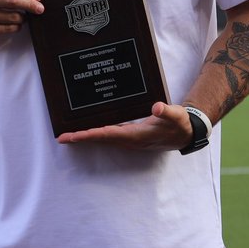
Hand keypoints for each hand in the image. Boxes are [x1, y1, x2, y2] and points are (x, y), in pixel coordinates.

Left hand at [56, 102, 191, 151]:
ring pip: (103, 139)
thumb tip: (156, 106)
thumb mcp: (176, 116)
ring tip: (68, 136)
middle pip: (101, 140)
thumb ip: (167, 111)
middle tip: (61, 138)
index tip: (74, 136)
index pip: (108, 135)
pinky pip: (109, 136)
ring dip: (86, 138)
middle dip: (81, 139)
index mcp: (137, 136)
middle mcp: (130, 140)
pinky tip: (88, 130)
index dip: (91, 135)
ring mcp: (130, 140)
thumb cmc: (180, 124)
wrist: (187, 134)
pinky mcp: (131, 136)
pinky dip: (96, 134)